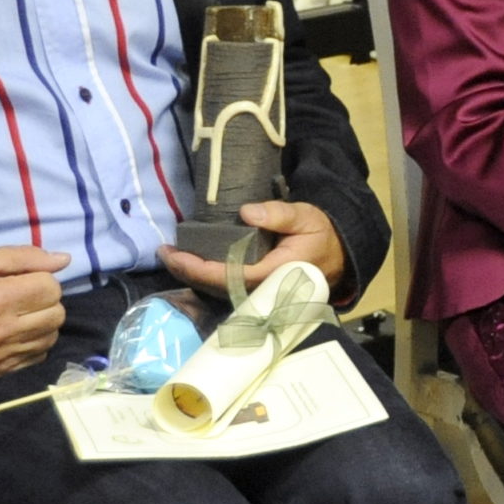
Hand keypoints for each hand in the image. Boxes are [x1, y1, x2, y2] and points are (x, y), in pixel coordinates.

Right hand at [0, 246, 70, 377]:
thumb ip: (24, 256)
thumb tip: (64, 260)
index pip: (51, 288)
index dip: (42, 279)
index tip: (24, 279)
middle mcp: (2, 331)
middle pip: (57, 313)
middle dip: (46, 300)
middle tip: (24, 296)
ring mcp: (1, 355)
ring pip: (51, 336)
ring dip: (43, 322)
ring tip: (21, 314)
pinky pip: (37, 356)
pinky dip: (34, 342)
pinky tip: (17, 333)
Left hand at [156, 201, 351, 296]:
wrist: (339, 255)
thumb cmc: (321, 234)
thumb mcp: (306, 217)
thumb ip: (279, 214)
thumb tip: (247, 212)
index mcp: (274, 273)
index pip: (229, 275)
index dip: (199, 268)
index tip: (176, 253)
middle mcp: (262, 288)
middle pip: (217, 286)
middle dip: (187, 271)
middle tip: (164, 252)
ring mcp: (258, 291)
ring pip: (218, 288)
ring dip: (192, 273)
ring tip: (170, 255)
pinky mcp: (256, 288)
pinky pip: (224, 284)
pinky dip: (204, 274)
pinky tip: (189, 261)